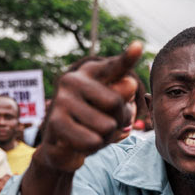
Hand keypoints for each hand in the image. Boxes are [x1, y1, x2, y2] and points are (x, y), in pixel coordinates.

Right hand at [36, 41, 142, 171]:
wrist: (61, 145)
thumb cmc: (94, 120)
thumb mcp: (113, 107)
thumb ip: (122, 94)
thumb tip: (129, 84)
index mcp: (91, 72)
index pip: (114, 66)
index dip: (128, 58)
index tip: (139, 46)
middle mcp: (73, 80)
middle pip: (116, 103)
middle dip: (119, 121)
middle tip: (108, 124)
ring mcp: (62, 99)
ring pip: (106, 126)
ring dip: (106, 138)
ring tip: (93, 133)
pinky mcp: (55, 122)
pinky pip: (93, 141)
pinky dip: (94, 148)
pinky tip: (82, 142)